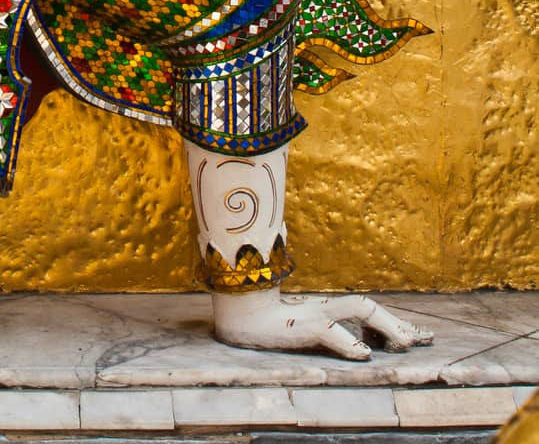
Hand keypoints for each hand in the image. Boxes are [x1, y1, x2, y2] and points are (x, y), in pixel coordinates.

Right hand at [212, 286, 433, 360]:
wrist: (237, 315)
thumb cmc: (268, 323)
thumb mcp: (303, 331)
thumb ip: (327, 332)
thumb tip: (360, 345)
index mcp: (326, 310)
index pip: (366, 311)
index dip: (393, 323)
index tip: (418, 336)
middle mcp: (325, 307)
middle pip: (368, 306)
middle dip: (398, 323)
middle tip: (423, 341)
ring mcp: (314, 313)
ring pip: (357, 309)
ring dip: (384, 326)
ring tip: (405, 343)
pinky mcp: (300, 324)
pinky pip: (328, 331)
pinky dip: (348, 342)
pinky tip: (363, 354)